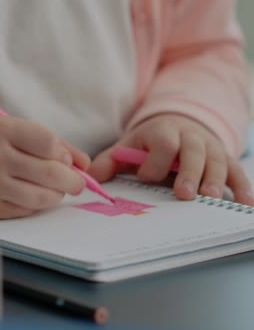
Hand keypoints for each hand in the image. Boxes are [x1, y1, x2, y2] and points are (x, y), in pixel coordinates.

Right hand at [0, 117, 88, 217]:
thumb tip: (84, 163)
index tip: (66, 160)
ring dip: (56, 196)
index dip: (65, 155)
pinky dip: (36, 205)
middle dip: (73, 181)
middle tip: (76, 183)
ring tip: (54, 190)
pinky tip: (32, 197)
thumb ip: (45, 141)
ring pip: (42, 196)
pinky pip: (26, 210)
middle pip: (52, 173)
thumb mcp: (4, 130)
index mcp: (0, 129)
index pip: (50, 143)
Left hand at [89, 114, 253, 204]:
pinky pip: (237, 172)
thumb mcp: (128, 147)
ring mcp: (210, 148)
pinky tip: (247, 205)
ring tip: (212, 199)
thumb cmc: (149, 144)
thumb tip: (92, 179)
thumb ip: (110, 162)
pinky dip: (243, 188)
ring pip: (217, 161)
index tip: (147, 176)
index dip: (155, 160)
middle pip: (193, 151)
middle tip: (184, 194)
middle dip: (189, 172)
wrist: (177, 125)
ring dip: (216, 180)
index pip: (163, 143)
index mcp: (163, 132)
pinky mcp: (225, 159)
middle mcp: (190, 138)